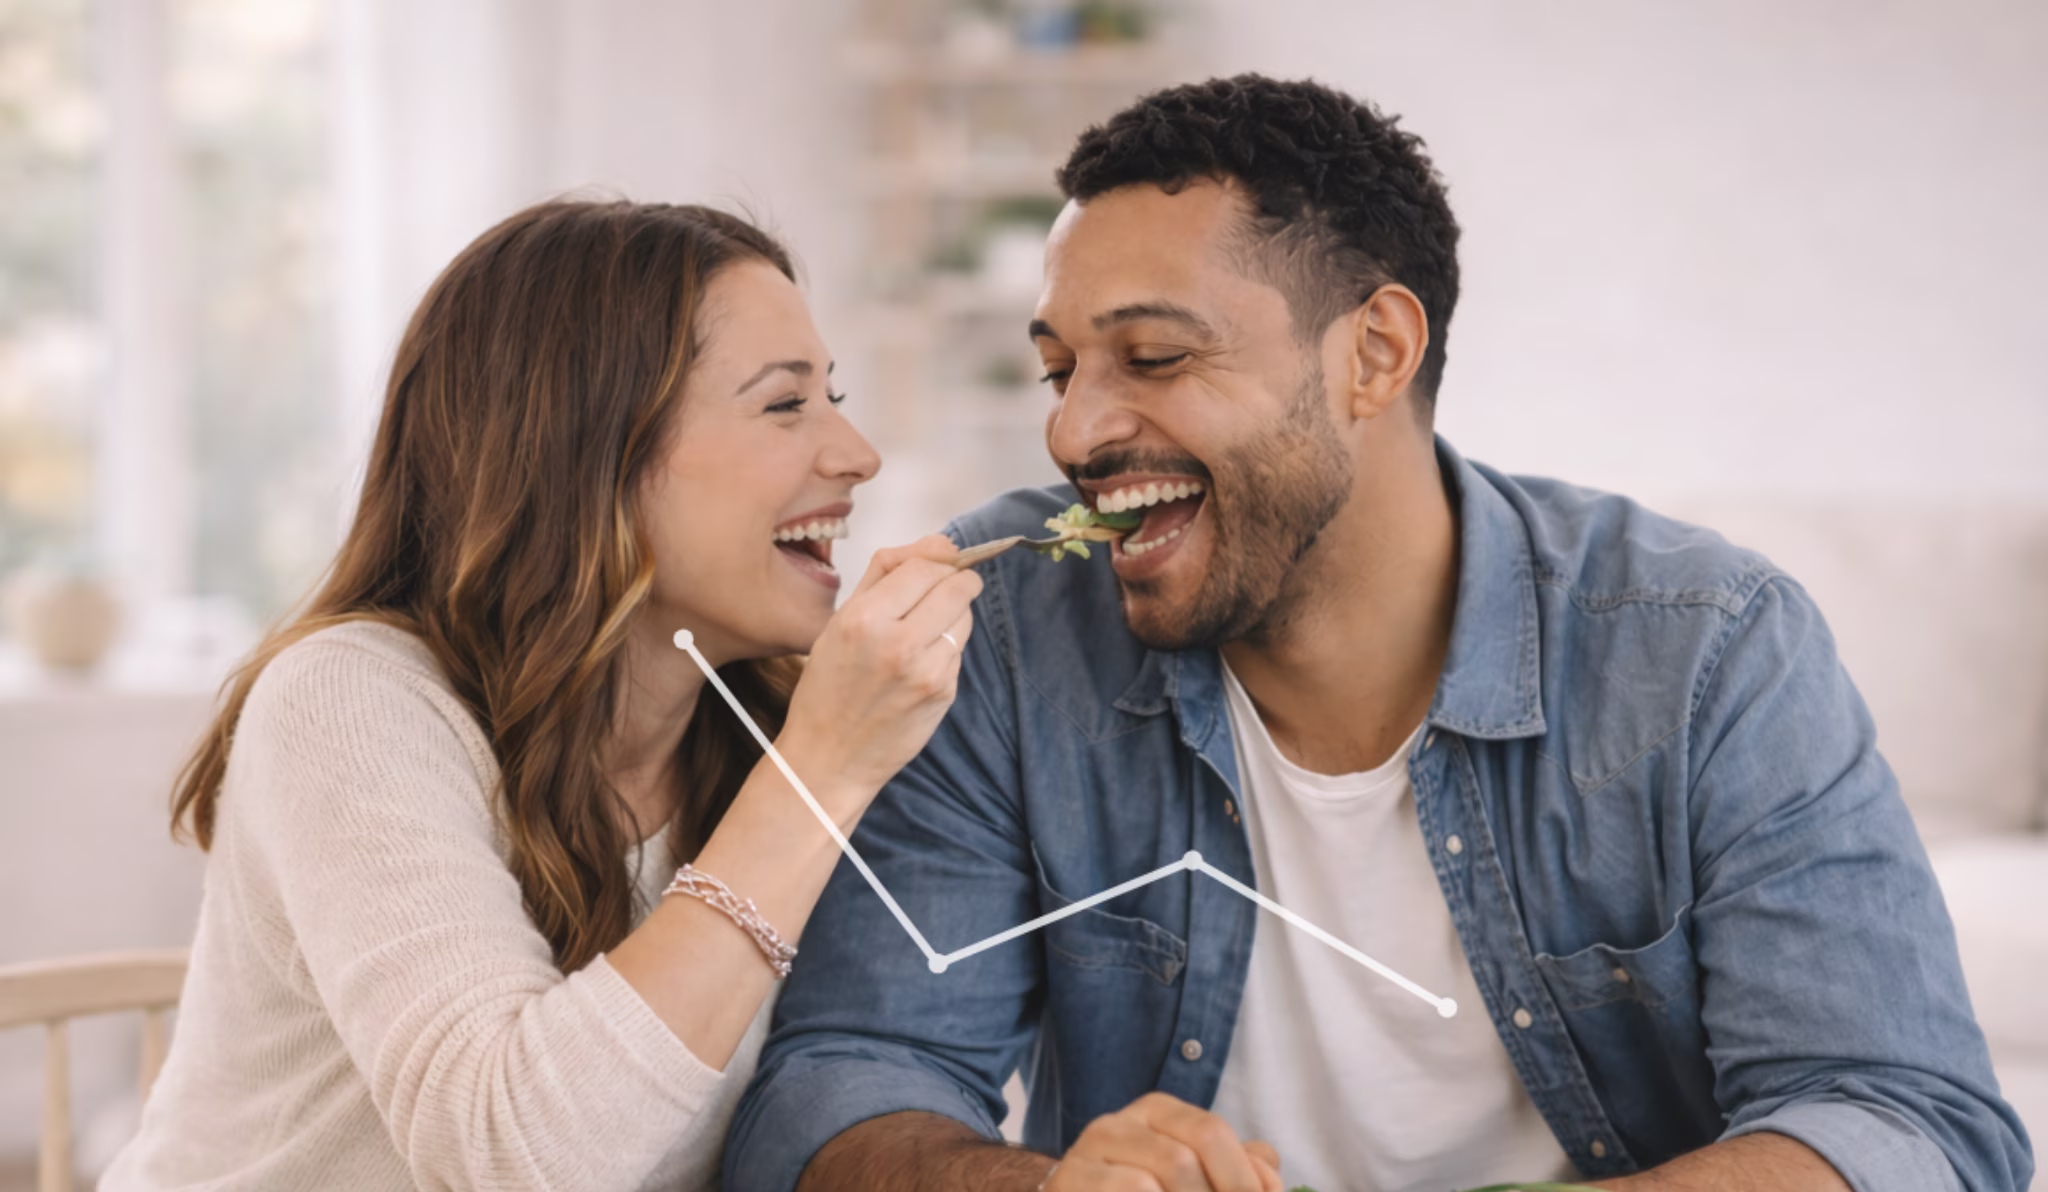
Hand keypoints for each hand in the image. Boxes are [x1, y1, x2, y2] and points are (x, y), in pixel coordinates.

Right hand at [776, 534, 980, 817]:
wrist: (829, 758)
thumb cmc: (828, 686)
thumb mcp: (839, 621)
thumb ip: (885, 574)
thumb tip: (937, 542)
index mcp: (864, 619)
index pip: (925, 566)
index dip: (934, 560)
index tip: (933, 566)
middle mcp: (898, 644)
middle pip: (959, 586)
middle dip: (955, 580)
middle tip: (938, 591)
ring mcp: (927, 672)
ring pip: (965, 617)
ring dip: (952, 614)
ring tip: (920, 631)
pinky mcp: (944, 694)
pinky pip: (958, 650)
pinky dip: (945, 647)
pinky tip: (918, 663)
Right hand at [1046, 1093, 1283, 1191]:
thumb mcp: (1196, 1177)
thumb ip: (1239, 1170)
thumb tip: (1269, 1179)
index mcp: (1158, 1111)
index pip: (1211, 1132)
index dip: (1242, 1179)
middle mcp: (1119, 1122)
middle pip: (1183, 1161)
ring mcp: (1087, 1152)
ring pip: (1153, 1180)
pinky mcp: (1068, 1180)